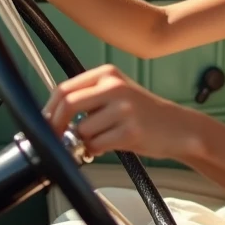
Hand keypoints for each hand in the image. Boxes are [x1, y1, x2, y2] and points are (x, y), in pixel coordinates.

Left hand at [43, 64, 197, 160]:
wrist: (179, 128)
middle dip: (56, 126)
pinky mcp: (130, 131)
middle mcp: (115, 87)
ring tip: (100, 140)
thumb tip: (52, 116)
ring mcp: (124, 109)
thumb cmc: (144, 113)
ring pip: (82, 130)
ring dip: (84, 142)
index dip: (49, 109)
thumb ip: (88, 98)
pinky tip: (109, 146)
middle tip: (57, 138)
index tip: (46, 123)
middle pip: (68, 104)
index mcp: (108, 74)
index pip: (65, 88)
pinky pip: (96, 145)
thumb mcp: (117, 93)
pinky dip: (95, 150)